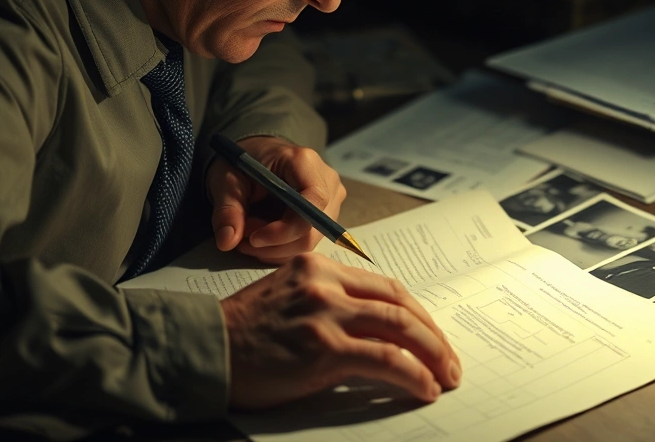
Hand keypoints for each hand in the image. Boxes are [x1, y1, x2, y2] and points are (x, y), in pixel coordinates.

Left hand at [207, 136, 346, 262]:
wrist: (257, 156)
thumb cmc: (243, 163)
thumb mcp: (226, 181)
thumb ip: (227, 210)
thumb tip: (227, 241)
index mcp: (304, 163)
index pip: (313, 203)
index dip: (286, 229)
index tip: (254, 238)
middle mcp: (327, 181)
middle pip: (312, 229)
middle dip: (274, 243)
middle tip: (243, 236)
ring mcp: (332, 199)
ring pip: (310, 241)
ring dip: (275, 248)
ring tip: (249, 232)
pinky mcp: (327, 215)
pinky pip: (307, 242)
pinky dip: (281, 248)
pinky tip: (262, 234)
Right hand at [220, 253, 462, 408]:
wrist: (204, 350)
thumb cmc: (242, 332)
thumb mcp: (288, 298)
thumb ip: (329, 302)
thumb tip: (376, 332)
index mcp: (319, 268)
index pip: (384, 286)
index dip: (417, 312)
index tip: (432, 334)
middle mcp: (326, 284)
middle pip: (399, 303)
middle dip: (433, 334)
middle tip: (450, 360)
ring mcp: (326, 314)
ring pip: (399, 327)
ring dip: (432, 354)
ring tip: (446, 375)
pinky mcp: (323, 348)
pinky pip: (384, 359)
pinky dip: (412, 373)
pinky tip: (424, 386)